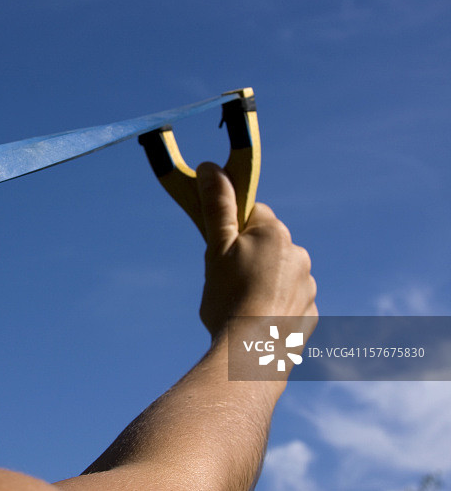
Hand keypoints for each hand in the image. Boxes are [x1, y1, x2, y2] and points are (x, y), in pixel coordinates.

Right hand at [195, 162, 316, 338]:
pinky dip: (274, 306)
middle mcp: (299, 254)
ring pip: (279, 273)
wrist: (251, 355)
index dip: (232, 229)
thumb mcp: (216, 248)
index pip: (253, 213)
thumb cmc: (229, 298)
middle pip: (267, 244)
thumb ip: (217, 206)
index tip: (220, 249)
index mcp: (275, 233)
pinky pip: (289, 301)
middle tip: (225, 280)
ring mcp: (308, 286)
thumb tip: (211, 167)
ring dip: (262, 282)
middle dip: (247, 256)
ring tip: (238, 305)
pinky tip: (255, 322)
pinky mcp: (311, 315)